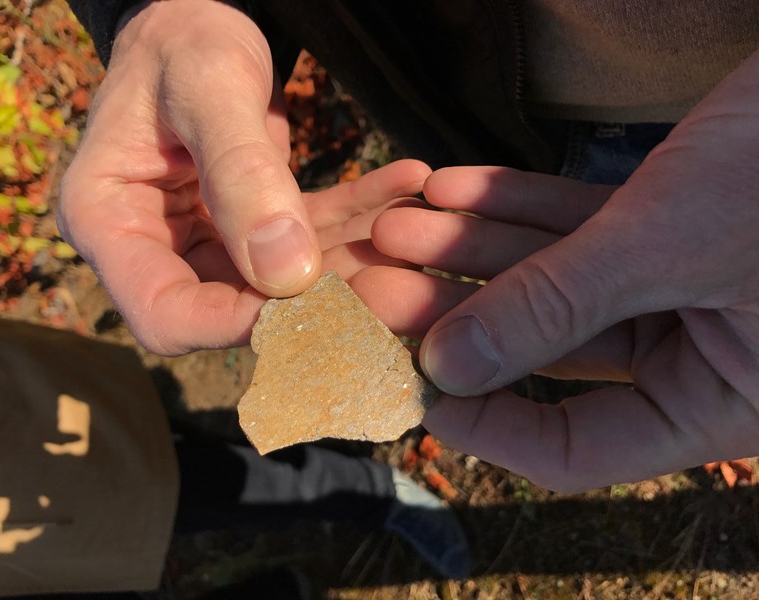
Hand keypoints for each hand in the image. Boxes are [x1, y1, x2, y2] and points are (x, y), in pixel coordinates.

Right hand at [58, 0, 429, 352]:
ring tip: (415, 230)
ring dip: (351, 262)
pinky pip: (305, 237)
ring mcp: (202, 240)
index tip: (312, 303)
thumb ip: (243, 174)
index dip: (235, 324)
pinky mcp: (246, 228)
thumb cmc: (182, 41)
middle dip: (313, 303)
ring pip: (282, 282)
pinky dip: (354, 217)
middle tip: (391, 283)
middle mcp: (153, 245)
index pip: (165, 312)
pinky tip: (404, 184)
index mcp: (108, 221)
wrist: (194, 24)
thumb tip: (286, 274)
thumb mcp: (209, 89)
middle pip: (230, 310)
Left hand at [358, 50, 758, 491]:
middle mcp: (693, 355)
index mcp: (716, 402)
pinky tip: (450, 187)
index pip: (580, 448)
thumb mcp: (669, 245)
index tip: (415, 386)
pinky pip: (576, 226)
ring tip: (395, 226)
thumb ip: (558, 306)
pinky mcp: (664, 228)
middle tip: (375, 285)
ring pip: (551, 281)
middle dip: (456, 311)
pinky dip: (516, 204)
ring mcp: (676, 290)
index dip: (490, 422)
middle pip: (546, 349)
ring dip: (471, 250)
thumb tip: (447, 367)